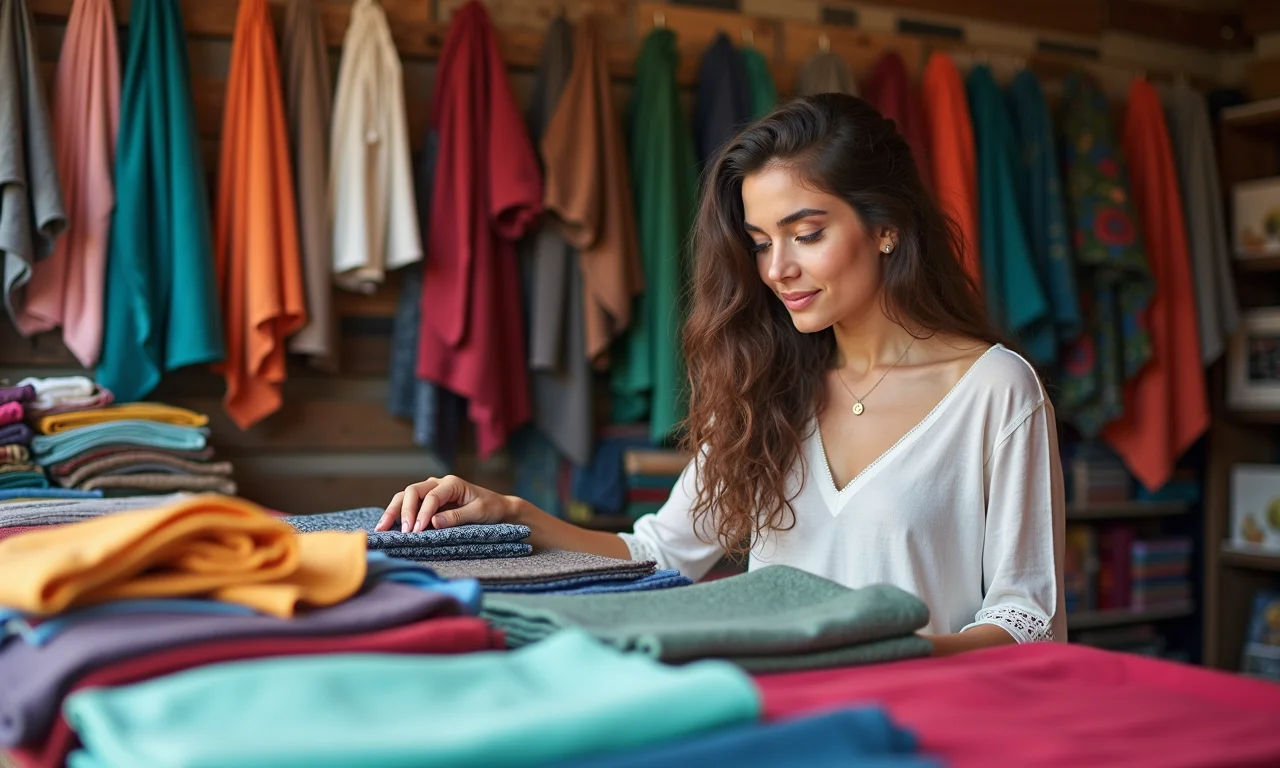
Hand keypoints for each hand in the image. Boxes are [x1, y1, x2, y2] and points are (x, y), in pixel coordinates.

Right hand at [377, 475, 513, 532]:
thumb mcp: (478, 513)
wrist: (499, 509)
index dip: (422, 514)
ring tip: (382, 528)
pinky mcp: (428, 502)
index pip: (431, 496)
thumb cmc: (491, 508)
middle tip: (402, 532)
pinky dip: (398, 514)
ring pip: (406, 496)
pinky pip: (409, 505)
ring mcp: (431, 492)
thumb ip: (456, 517)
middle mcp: (438, 484)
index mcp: (452, 483)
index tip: (417, 531)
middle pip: (412, 492)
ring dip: (393, 511)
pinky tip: (388, 526)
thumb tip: (432, 523)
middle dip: (403, 511)